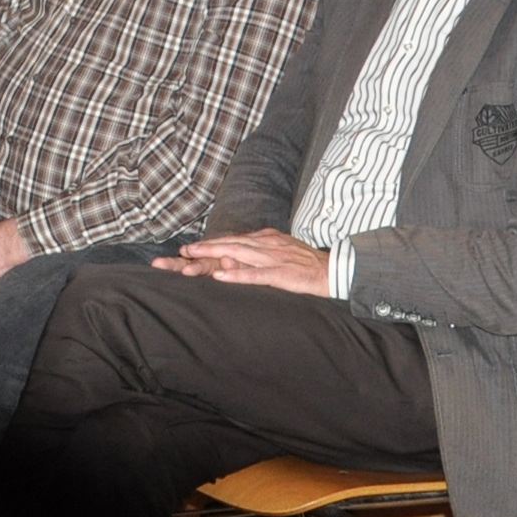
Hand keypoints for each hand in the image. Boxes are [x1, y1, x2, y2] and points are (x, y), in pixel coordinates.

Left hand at [155, 228, 330, 296]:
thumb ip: (261, 252)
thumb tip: (241, 256)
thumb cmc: (307, 264)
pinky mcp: (282, 273)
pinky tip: (221, 277)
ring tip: (193, 257)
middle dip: (205, 247)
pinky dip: (237, 275)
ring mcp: (273, 258)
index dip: (211, 243)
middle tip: (182, 250)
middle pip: (230, 243)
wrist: (334, 270)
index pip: (233, 239)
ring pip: (238, 254)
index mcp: (266, 239)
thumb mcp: (281, 251)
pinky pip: (256, 274)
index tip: (190, 248)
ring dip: (214, 254)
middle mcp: (266, 244)